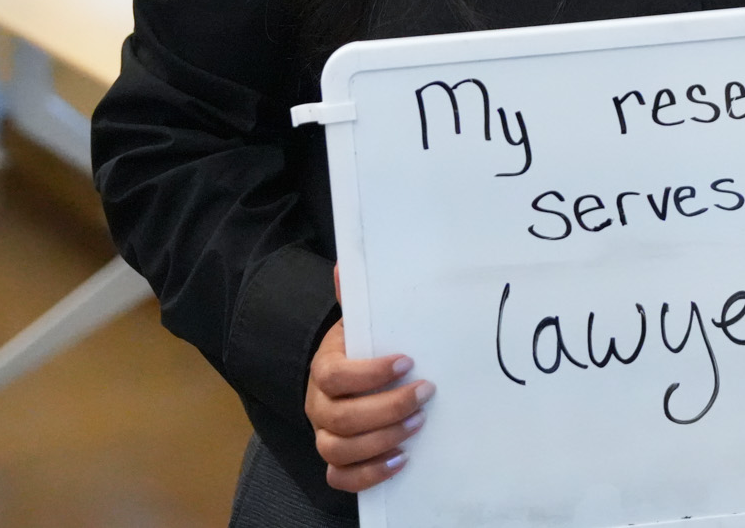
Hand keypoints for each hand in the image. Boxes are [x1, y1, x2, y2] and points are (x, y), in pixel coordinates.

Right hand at [306, 270, 432, 491]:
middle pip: (342, 418)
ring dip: (383, 440)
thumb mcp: (359, 323)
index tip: (408, 361)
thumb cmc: (360, 349)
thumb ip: (355, 298)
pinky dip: (370, 474)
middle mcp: (318, 407)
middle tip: (426, 392)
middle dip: (388, 408)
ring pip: (340, 450)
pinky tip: (402, 459)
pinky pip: (342, 478)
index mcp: (323, 369)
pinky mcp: (336, 460)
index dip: (370, 373)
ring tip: (418, 424)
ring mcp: (324, 436)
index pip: (336, 377)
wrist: (345, 375)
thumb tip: (344, 265)